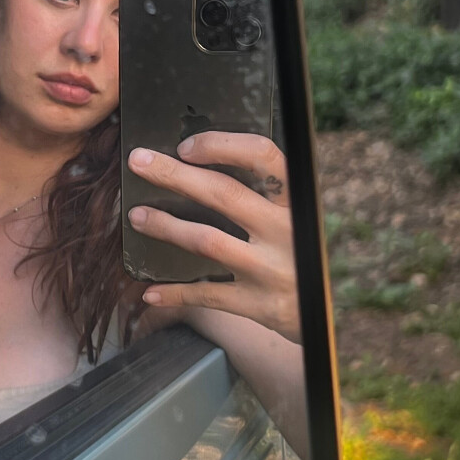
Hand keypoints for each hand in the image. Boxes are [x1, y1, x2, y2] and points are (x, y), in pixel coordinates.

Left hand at [126, 132, 300, 344]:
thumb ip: (262, 193)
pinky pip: (207, 294)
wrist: (323, 312)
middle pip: (224, 193)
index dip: (220, 146)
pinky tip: (149, 292)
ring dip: (166, 226)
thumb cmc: (296, 251)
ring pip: (208, 241)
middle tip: (139, 162)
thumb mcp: (293, 216)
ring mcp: (271, 269)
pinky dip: (174, 293)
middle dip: (175, 175)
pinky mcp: (258, 304)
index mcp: (296, 200)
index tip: (186, 147)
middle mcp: (285, 230)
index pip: (262, 156)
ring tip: (137, 216)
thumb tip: (196, 164)